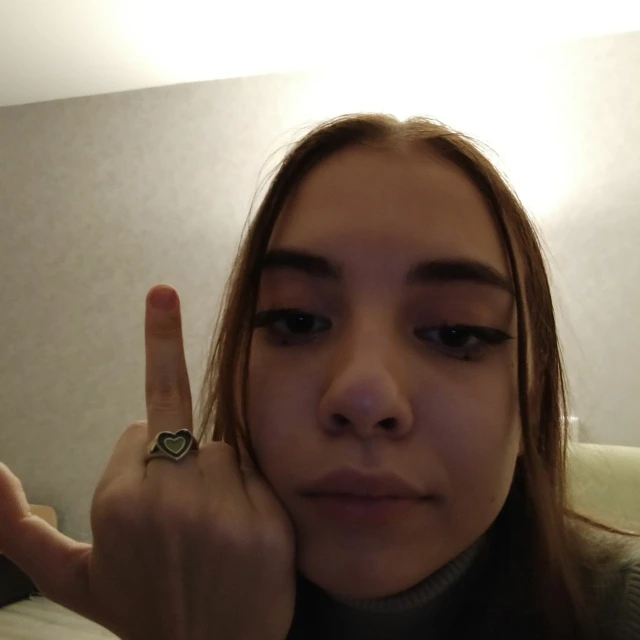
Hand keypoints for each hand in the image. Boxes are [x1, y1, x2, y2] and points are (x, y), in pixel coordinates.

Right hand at [0, 284, 296, 639]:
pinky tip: (239, 536)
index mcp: (118, 505)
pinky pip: (257, 473)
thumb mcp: (72, 577)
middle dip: (181, 461)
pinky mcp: (269, 524)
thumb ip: (17, 528)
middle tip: (185, 508)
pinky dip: (249, 495)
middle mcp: (171, 502)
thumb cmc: (140, 609)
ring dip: (216, 478)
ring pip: (222, 449)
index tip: (149, 495)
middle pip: (184, 431)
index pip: (139, 430)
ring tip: (208, 529)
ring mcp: (224, 513)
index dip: (144, 459)